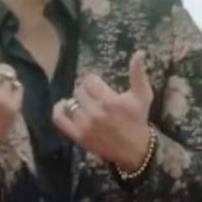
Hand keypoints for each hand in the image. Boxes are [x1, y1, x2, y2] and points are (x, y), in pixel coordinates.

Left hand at [52, 50, 153, 172]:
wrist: (135, 149)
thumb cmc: (138, 119)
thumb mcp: (142, 95)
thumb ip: (138, 73)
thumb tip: (139, 52)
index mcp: (109, 100)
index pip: (89, 80)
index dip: (94, 82)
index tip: (100, 87)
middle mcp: (95, 112)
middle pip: (79, 90)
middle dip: (87, 91)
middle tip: (96, 97)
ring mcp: (85, 125)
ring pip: (71, 103)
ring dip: (78, 102)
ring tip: (87, 105)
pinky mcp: (78, 136)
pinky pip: (59, 120)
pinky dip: (59, 111)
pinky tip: (64, 106)